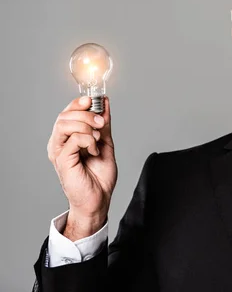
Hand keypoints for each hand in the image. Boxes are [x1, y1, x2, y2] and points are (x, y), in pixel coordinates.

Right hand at [47, 96, 116, 239]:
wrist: (100, 198)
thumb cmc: (99, 176)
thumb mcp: (105, 143)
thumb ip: (104, 124)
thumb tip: (105, 102)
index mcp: (68, 137)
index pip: (67, 112)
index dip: (78, 103)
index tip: (93, 100)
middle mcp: (60, 143)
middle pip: (65, 115)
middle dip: (87, 114)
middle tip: (102, 122)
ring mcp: (59, 151)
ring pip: (65, 124)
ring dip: (86, 125)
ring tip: (99, 136)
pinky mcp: (62, 160)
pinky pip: (73, 139)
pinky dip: (88, 140)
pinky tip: (94, 151)